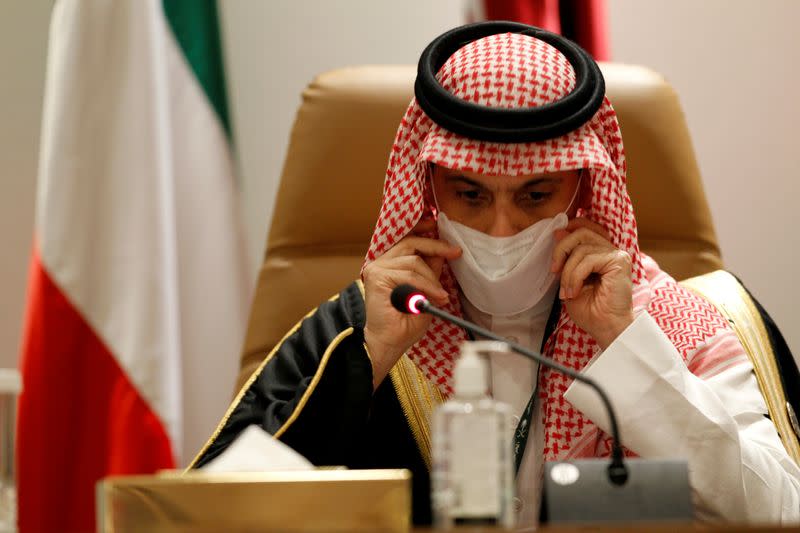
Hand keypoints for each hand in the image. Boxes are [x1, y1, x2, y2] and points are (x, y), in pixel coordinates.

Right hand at [363, 217, 461, 389]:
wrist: (389, 343)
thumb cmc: (405, 323)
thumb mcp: (426, 292)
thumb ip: (430, 272)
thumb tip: (442, 253)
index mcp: (391, 264)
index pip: (407, 238)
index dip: (424, 230)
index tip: (439, 225)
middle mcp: (381, 263)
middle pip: (411, 241)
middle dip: (436, 245)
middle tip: (455, 253)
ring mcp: (376, 268)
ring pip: (413, 260)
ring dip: (432, 279)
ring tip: (440, 297)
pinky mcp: (376, 276)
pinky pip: (408, 273)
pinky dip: (425, 285)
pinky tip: (433, 298)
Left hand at [550, 218, 633, 348]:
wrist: (605, 328)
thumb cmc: (590, 310)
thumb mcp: (569, 279)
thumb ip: (565, 257)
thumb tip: (558, 231)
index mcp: (600, 252)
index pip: (584, 227)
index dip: (568, 230)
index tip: (554, 248)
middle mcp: (610, 250)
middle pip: (580, 233)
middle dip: (561, 251)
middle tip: (554, 271)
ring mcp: (616, 254)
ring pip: (582, 248)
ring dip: (568, 272)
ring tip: (568, 291)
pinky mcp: (619, 261)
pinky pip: (589, 259)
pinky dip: (576, 276)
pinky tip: (575, 291)